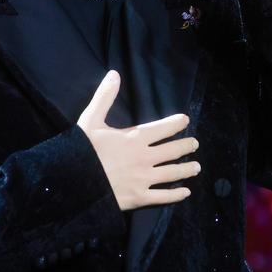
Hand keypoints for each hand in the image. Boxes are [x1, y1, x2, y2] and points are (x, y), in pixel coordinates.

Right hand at [77, 70, 200, 211]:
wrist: (74, 182)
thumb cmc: (82, 150)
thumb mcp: (91, 119)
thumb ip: (104, 96)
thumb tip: (114, 74)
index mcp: (135, 137)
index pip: (163, 128)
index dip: (176, 123)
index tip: (186, 120)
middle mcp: (145, 157)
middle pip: (173, 150)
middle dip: (186, 146)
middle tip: (195, 144)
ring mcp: (144, 179)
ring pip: (173, 173)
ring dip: (187, 169)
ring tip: (196, 167)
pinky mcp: (140, 197)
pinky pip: (163, 196)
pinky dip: (176, 195)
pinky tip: (185, 192)